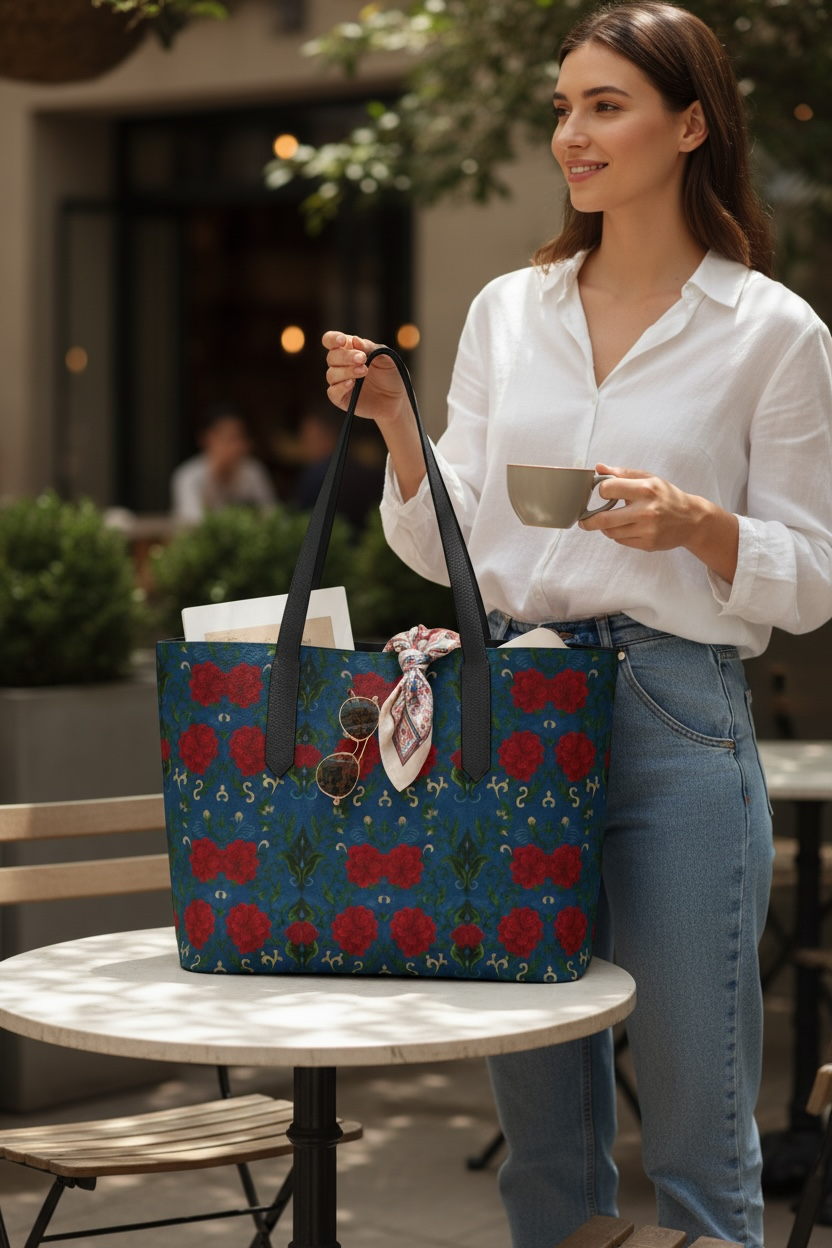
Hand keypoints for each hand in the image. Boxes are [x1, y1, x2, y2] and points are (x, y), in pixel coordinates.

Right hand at [322, 331, 407, 426]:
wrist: (398, 398)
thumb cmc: (390, 374)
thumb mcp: (385, 358)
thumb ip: (370, 348)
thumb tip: (355, 340)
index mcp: (348, 349)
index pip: (330, 340)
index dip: (332, 339)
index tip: (343, 340)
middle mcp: (341, 365)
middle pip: (331, 357)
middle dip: (345, 357)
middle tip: (362, 359)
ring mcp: (340, 382)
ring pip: (331, 374)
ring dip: (346, 371)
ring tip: (364, 371)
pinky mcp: (341, 399)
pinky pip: (333, 392)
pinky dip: (340, 387)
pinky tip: (352, 383)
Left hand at [580, 463, 738, 581]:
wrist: (691, 520)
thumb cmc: (667, 496)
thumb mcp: (648, 479)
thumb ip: (622, 473)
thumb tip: (599, 468)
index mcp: (645, 489)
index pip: (608, 490)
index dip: (602, 491)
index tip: (604, 494)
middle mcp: (646, 511)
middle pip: (604, 519)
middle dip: (588, 521)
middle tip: (584, 521)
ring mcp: (647, 530)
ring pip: (611, 532)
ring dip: (606, 528)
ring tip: (611, 521)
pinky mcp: (648, 544)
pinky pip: (621, 541)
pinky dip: (619, 535)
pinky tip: (626, 528)